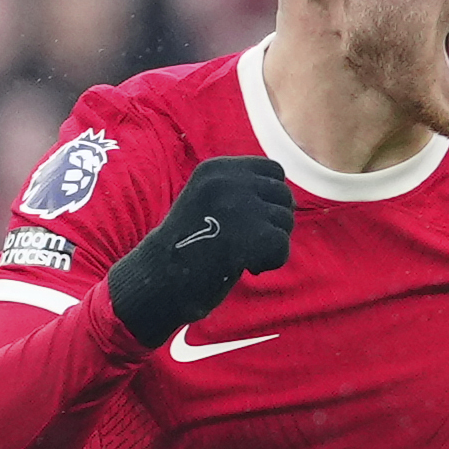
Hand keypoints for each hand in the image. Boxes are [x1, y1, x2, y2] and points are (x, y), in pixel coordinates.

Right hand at [105, 156, 295, 344]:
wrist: (159, 279)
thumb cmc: (188, 246)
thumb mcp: (210, 202)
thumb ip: (242, 192)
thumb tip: (289, 199)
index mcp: (216, 169)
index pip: (273, 170)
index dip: (271, 199)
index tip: (254, 221)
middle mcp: (228, 181)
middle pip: (283, 195)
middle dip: (274, 222)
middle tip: (249, 244)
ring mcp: (240, 206)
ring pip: (285, 221)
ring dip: (271, 244)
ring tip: (242, 257)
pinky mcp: (251, 235)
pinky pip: (282, 246)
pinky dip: (271, 262)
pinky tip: (246, 268)